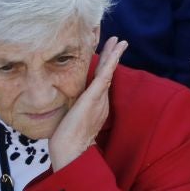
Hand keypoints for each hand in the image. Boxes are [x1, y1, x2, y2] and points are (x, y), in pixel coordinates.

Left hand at [46, 37, 125, 169]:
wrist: (71, 150)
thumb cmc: (69, 138)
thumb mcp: (73, 117)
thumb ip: (76, 108)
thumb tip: (72, 103)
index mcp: (96, 102)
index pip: (101, 78)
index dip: (106, 64)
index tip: (109, 51)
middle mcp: (100, 98)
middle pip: (107, 72)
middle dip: (113, 55)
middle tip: (120, 41)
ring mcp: (98, 98)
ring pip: (108, 72)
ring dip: (114, 55)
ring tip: (120, 42)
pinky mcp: (93, 98)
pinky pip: (104, 78)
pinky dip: (109, 65)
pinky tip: (114, 54)